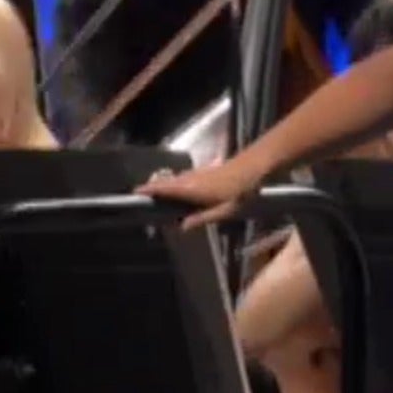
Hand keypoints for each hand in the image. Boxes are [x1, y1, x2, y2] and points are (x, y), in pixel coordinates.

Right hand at [137, 159, 265, 229]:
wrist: (257, 164)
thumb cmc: (242, 190)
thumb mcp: (225, 210)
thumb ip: (203, 218)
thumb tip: (182, 227)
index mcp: (192, 189)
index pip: (165, 188)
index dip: (150, 189)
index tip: (135, 191)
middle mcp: (193, 178)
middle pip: (169, 181)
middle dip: (155, 186)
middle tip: (143, 193)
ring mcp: (201, 171)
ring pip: (179, 177)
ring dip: (167, 183)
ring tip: (159, 191)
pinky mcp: (210, 168)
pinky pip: (189, 175)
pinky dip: (181, 179)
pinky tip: (185, 184)